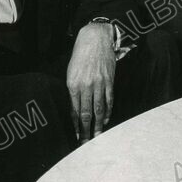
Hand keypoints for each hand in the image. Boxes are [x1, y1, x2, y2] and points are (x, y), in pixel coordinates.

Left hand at [66, 23, 116, 141]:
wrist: (95, 38)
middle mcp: (86, 85)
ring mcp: (99, 83)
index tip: (76, 136)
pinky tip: (106, 120)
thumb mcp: (71, 72)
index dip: (75, 125)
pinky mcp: (110, 80)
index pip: (75, 110)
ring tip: (97, 136)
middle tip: (86, 143)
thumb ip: (74, 90)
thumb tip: (76, 108)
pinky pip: (109, 99)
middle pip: (86, 113)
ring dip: (98, 124)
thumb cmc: (80, 55)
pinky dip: (108, 111)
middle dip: (86, 130)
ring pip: (99, 108)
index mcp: (73, 84)